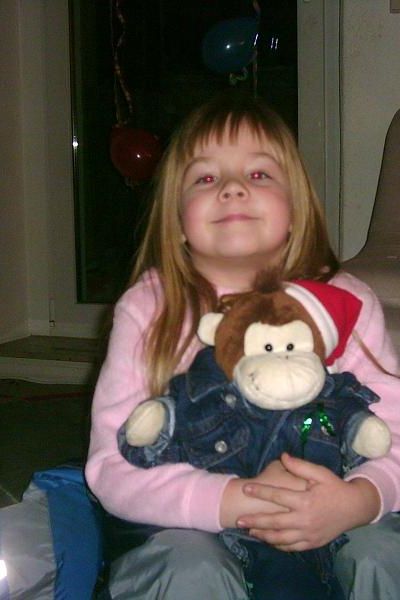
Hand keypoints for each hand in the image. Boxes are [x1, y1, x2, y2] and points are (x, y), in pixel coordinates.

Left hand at [236, 453, 380, 550]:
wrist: (355, 508)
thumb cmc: (335, 488)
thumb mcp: (320, 473)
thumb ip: (300, 466)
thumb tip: (283, 455)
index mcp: (305, 500)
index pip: (277, 496)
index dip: (260, 492)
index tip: (245, 489)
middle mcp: (305, 519)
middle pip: (274, 522)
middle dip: (255, 521)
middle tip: (239, 520)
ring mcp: (308, 534)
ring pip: (281, 538)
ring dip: (264, 535)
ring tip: (250, 531)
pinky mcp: (313, 543)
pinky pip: (292, 547)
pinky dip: (279, 545)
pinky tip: (269, 541)